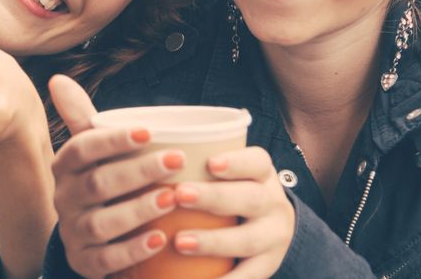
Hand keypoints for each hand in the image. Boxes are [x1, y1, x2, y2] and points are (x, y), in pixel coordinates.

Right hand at [48, 75, 183, 277]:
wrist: (87, 238)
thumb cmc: (99, 184)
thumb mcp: (90, 152)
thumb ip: (82, 118)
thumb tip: (59, 77)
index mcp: (66, 167)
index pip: (82, 149)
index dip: (113, 140)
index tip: (150, 131)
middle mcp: (65, 199)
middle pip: (97, 184)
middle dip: (138, 171)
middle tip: (177, 160)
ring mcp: (74, 232)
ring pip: (101, 222)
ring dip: (138, 209)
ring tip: (172, 198)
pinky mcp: (86, 262)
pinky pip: (106, 259)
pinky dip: (133, 249)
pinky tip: (160, 239)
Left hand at [171, 147, 293, 277]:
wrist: (272, 228)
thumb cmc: (233, 193)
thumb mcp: (228, 175)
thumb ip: (198, 166)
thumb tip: (147, 153)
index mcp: (261, 174)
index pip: (256, 162)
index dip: (236, 162)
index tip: (210, 163)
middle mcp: (272, 203)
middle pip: (251, 198)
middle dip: (214, 197)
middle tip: (179, 195)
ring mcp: (273, 236)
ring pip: (249, 238)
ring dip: (214, 241)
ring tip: (180, 242)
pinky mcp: (268, 265)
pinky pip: (250, 275)